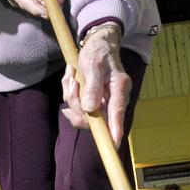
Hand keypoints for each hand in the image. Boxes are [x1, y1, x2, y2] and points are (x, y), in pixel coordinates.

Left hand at [62, 23, 130, 147]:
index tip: (114, 145)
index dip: (115, 130)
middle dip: (76, 104)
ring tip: (71, 76)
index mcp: (119, 89)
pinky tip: (72, 80)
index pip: (117, 113)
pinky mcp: (94, 102)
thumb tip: (90, 109)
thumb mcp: (93, 65)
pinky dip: (70, 95)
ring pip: (83, 114)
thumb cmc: (99, 52)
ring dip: (71, 97)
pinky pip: (78, 108)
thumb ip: (93, 87)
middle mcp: (114, 99)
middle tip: (72, 83)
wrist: (98, 44)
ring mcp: (104, 102)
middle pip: (95, 118)